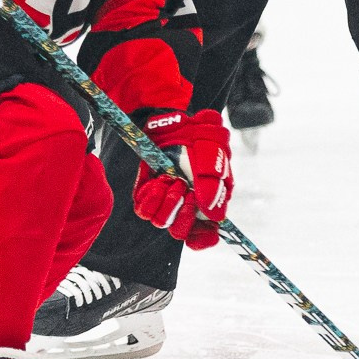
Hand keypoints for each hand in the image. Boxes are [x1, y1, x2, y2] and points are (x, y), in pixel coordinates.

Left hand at [129, 110, 231, 249]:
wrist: (173, 120)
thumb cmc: (199, 134)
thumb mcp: (214, 149)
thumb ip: (214, 179)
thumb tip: (214, 216)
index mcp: (209, 202)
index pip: (207, 234)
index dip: (205, 238)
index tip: (206, 232)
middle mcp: (187, 205)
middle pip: (182, 232)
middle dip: (184, 214)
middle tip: (186, 189)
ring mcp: (167, 200)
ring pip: (163, 222)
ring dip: (168, 202)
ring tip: (172, 179)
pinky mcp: (147, 194)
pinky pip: (144, 210)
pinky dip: (151, 197)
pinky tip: (158, 180)